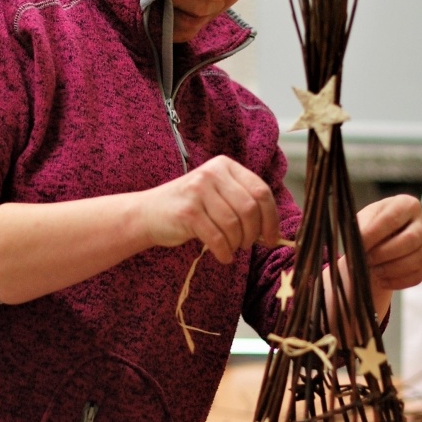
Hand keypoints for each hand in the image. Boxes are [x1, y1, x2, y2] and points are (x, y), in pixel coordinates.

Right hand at [139, 155, 279, 263]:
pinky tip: (223, 256)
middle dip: (254, 233)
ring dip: (237, 243)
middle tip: (247, 244)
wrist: (148, 213)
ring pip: (234, 224)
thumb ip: (243, 204)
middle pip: (250, 208)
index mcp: (225, 166)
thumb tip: (273, 232)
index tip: (272, 237)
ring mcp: (198, 191)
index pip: (261, 191)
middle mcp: (212, 173)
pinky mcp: (188, 212)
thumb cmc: (190, 208)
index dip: (272, 218)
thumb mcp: (217, 196)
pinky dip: (224, 252)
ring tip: (231, 248)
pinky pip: (217, 237)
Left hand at [357, 194, 421, 307]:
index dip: (375, 233)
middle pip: (410, 239)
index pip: (393, 218)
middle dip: (384, 253)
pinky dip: (398, 281)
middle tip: (366, 260)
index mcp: (407, 204)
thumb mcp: (364, 219)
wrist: (382, 238)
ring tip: (374, 271)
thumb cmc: (372, 225)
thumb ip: (361, 226)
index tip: (360, 244)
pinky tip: (382, 281)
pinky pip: (418, 275)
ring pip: (417, 259)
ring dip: (392, 269)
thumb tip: (358, 242)